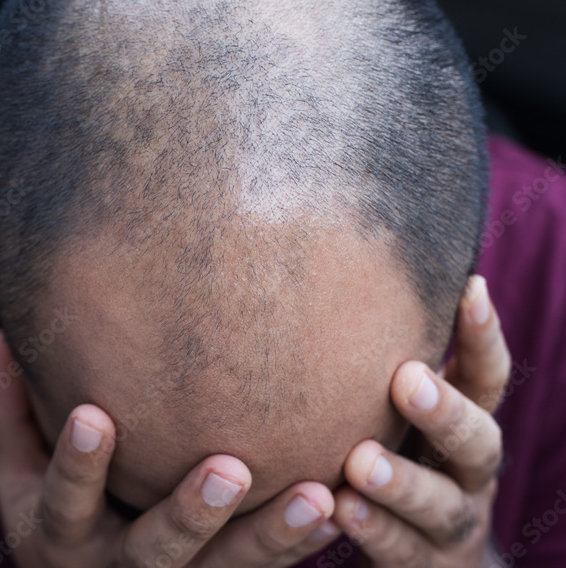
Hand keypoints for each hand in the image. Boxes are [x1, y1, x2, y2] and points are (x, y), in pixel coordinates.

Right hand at [0, 329, 342, 566]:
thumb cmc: (55, 519)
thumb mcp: (16, 478)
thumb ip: (10, 414)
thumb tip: (0, 338)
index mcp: (62, 538)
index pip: (65, 502)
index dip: (77, 464)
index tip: (94, 415)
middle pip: (158, 549)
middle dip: (193, 512)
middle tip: (230, 468)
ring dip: (274, 537)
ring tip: (318, 494)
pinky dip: (301, 547)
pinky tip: (339, 506)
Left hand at [331, 275, 508, 566]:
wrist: (417, 558)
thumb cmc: (393, 461)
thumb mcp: (394, 417)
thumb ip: (377, 369)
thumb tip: (326, 273)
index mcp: (463, 426)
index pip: (485, 377)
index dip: (483, 335)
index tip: (470, 286)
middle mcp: (468, 473)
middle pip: (476, 441)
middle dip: (444, 411)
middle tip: (405, 379)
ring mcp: (452, 524)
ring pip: (441, 504)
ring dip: (403, 482)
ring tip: (360, 462)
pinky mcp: (425, 566)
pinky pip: (403, 551)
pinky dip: (375, 531)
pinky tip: (341, 510)